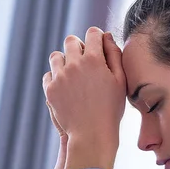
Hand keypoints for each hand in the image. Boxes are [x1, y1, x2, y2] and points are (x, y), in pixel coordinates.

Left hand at [43, 27, 126, 168]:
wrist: (91, 135)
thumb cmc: (111, 109)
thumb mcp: (120, 82)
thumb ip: (115, 55)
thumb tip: (106, 36)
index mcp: (94, 59)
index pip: (93, 33)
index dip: (97, 37)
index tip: (98, 46)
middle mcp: (74, 64)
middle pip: (71, 41)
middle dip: (79, 47)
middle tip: (85, 61)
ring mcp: (60, 76)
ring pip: (56, 56)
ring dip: (64, 61)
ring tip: (73, 75)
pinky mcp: (50, 89)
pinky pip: (48, 74)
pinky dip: (55, 78)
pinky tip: (66, 88)